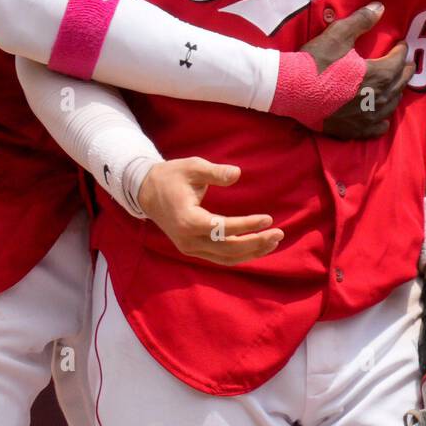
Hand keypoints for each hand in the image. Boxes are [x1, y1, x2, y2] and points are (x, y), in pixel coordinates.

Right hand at [137, 158, 283, 265]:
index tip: (267, 219)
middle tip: (279, 233)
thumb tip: (237, 174)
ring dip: (251, 252)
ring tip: (274, 241)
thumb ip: (214, 172)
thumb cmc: (171, 176)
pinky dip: (240, 255)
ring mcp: (190, 248)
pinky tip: (257, 247)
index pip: (222, 228)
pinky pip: (220, 258)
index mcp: (188, 220)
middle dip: (255, 243)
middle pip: (228, 249)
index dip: (247, 225)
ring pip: (226, 258)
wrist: (146, 191)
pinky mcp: (193, 250)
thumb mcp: (192, 167)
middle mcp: (188, 240)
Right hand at [300, 4, 414, 138]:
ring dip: (396, 93)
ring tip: (395, 85)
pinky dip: (382, 121)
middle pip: (400, 84)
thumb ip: (361, 21)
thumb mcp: (338, 35)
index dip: (401, 51)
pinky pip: (377, 128)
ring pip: (392, 105)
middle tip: (405, 63)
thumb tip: (380, 7)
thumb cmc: (316, 61)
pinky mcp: (353, 129)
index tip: (401, 44)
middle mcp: (378, 98)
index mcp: (378, 74)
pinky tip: (382, 117)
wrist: (291, 89)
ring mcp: (366, 117)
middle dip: (404, 71)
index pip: (398, 61)